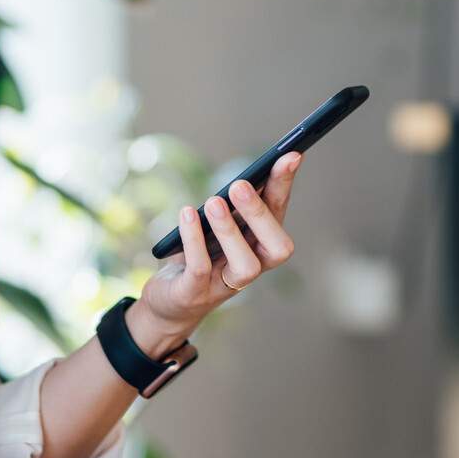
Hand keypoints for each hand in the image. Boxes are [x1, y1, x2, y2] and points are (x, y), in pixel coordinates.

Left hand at [138, 151, 302, 333]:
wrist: (167, 302)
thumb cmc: (197, 255)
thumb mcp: (215, 226)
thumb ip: (231, 206)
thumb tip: (246, 178)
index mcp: (259, 243)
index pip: (280, 212)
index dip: (285, 185)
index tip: (290, 155)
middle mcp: (252, 266)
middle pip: (277, 247)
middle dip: (260, 214)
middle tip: (239, 185)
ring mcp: (225, 285)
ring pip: (245, 265)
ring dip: (230, 231)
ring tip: (213, 202)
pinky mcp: (195, 294)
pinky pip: (200, 269)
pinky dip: (194, 240)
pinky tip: (186, 214)